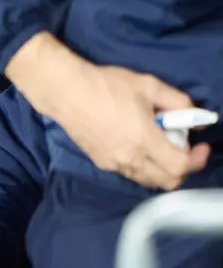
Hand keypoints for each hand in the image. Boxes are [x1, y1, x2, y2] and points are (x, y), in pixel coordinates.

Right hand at [6, 33, 210, 189]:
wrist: (65, 92)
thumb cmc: (106, 85)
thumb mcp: (148, 85)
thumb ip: (178, 102)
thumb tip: (198, 120)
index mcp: (144, 140)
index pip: (180, 166)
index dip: (197, 159)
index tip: (201, 146)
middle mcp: (130, 158)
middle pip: (167, 182)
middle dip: (182, 169)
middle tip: (182, 148)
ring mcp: (113, 163)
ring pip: (148, 181)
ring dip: (161, 170)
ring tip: (159, 146)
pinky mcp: (101, 162)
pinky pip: (131, 173)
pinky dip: (143, 167)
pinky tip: (138, 146)